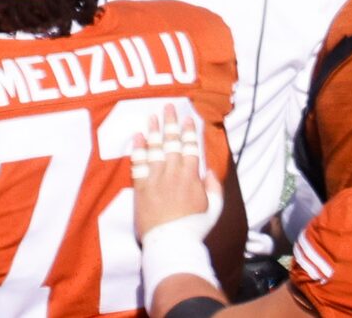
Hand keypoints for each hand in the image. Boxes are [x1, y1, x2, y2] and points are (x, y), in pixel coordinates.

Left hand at [126, 104, 220, 237]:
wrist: (172, 244)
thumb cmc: (195, 229)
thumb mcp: (214, 210)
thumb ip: (214, 187)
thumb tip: (209, 170)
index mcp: (192, 178)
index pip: (191, 148)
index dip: (189, 132)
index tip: (188, 118)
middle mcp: (173, 174)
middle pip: (172, 143)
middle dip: (171, 123)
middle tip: (168, 106)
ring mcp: (156, 179)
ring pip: (155, 149)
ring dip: (154, 131)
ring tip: (152, 116)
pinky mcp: (141, 187)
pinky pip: (138, 163)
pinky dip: (138, 149)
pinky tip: (137, 136)